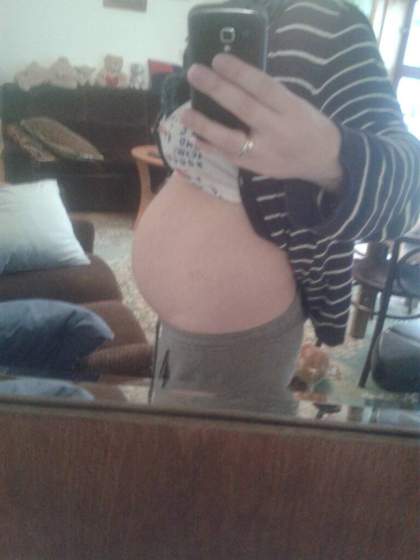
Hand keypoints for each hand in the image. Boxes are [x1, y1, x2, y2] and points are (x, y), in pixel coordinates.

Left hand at [181, 54, 342, 192]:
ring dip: (205, 126)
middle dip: (217, 90)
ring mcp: (266, 152)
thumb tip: (233, 80)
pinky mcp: (258, 168)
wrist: (323, 160)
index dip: (239, 73)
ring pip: (231, 140)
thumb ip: (270, 96)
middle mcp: (278, 131)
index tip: (218, 60)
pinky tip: (196, 139)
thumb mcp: (297, 104)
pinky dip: (211, 148)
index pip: (262, 87)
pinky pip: (230, 157)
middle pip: (244, 108)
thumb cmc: (308, 125)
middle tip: (195, 74)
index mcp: (291, 109)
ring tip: (185, 114)